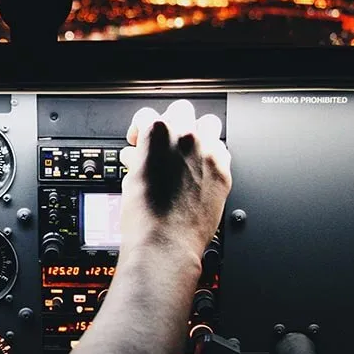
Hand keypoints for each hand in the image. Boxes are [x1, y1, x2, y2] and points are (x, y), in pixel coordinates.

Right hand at [119, 100, 231, 259]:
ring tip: (187, 150)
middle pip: (180, 109)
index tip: (138, 140)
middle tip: (164, 141)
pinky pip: (222, 150)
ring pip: (209, 123)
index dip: (139, 128)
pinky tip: (200, 169)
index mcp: (156, 134)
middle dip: (170, 122)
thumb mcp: (130, 179)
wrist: (165, 243)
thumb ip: (138, 159)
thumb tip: (138, 156)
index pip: (146, 115)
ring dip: (197, 132)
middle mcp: (184, 137)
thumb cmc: (145, 216)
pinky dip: (212, 155)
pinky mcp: (223, 171)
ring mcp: (207, 152)